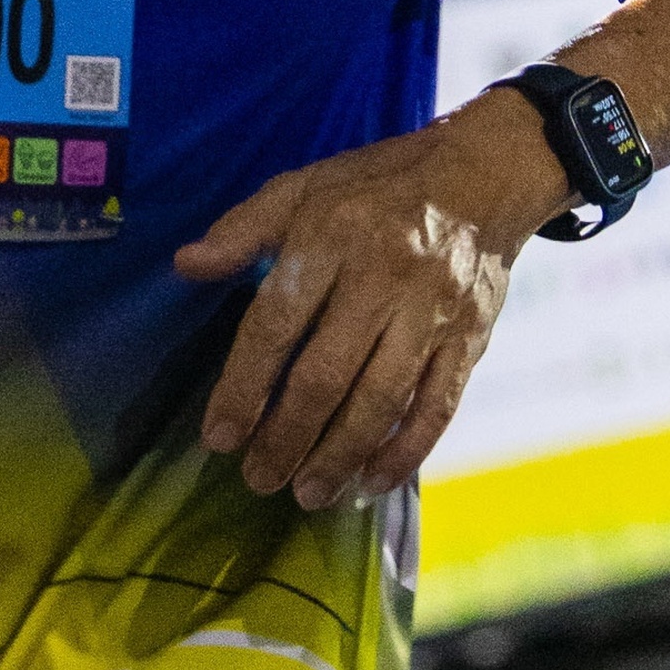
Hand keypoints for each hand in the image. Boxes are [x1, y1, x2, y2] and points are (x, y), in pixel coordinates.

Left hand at [174, 87, 568, 509]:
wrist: (483, 177)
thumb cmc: (377, 186)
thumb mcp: (304, 186)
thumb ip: (243, 228)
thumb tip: (186, 264)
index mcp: (334, 234)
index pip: (276, 323)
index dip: (244, 386)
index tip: (219, 437)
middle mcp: (385, 274)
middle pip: (328, 373)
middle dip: (288, 436)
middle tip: (259, 479)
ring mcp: (433, 311)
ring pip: (381, 399)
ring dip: (340, 455)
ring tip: (307, 493)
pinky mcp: (471, 337)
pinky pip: (437, 406)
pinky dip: (404, 452)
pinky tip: (370, 482)